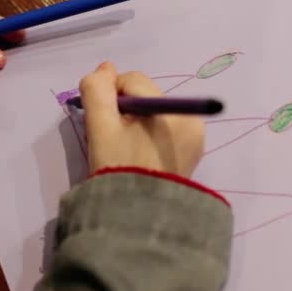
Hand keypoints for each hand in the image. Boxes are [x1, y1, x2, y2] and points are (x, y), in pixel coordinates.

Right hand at [80, 62, 204, 177]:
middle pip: (146, 96)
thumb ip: (97, 90)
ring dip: (135, 122)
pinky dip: (147, 135)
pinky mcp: (190, 155)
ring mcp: (194, 140)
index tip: (102, 123)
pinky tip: (137, 155)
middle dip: (125, 110)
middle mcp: (192, 122)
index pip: (133, 82)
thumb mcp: (100, 127)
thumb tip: (105, 69)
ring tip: (123, 149)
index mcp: (174, 112)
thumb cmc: (117, 170)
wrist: (135, 221)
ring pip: (154, 113)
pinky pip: (164, 130)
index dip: (110, 97)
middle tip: (112, 138)